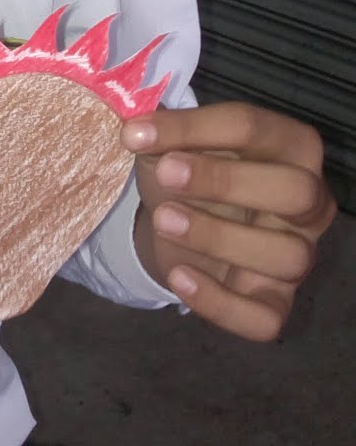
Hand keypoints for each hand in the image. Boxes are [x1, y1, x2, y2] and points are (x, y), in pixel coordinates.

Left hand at [127, 103, 335, 341]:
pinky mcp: (275, 303)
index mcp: (289, 146)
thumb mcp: (169, 147)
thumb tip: (137, 131)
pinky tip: (179, 276)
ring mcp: (298, 255)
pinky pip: (266, 318)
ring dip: (220, 237)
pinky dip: (220, 302)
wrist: (172, 228)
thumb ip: (160, 135)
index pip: (254, 128)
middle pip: (297, 190)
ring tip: (163, 220)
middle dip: (226, 181)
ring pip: (288, 256)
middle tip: (166, 174)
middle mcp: (309, 202)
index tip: (136, 134)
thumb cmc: (184, 176)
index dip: (194, 128)